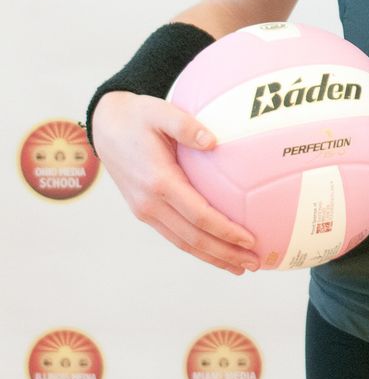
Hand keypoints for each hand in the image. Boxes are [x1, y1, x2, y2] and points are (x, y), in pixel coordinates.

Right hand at [91, 92, 259, 275]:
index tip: (250, 239)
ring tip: (240, 267)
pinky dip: (197, 248)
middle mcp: (150, 202)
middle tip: (254, 263)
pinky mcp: (144, 212)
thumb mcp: (160, 111)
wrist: (105, 127)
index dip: (224, 230)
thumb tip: (214, 140)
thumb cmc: (138, 116)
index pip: (198, 215)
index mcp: (158, 181)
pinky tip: (217, 251)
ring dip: (212, 257)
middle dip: (225, 254)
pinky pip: (174, 235)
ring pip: (183, 243)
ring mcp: (145, 210)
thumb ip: (186, 125)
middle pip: (193, 238)